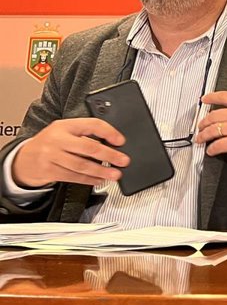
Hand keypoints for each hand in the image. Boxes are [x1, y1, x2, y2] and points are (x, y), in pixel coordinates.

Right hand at [10, 118, 128, 189]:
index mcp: (65, 125)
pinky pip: (73, 176)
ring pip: (81, 164)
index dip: (109, 132)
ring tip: (115, 174)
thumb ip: (84, 134)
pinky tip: (99, 180)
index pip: (91, 124)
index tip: (121, 141)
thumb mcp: (65, 131)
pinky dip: (89, 179)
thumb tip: (113, 144)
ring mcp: (51, 155)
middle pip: (88, 147)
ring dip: (101, 171)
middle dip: (109, 155)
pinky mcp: (49, 170)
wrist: (24, 158)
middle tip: (123, 160)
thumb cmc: (51, 143)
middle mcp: (58, 139)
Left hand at [197, 84, 226, 155]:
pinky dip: (213, 149)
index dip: (211, 97)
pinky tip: (210, 150)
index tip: (205, 99)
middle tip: (200, 124)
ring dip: (204, 135)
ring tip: (200, 138)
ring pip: (213, 131)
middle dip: (204, 121)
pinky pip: (220, 145)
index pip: (222, 97)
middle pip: (213, 116)